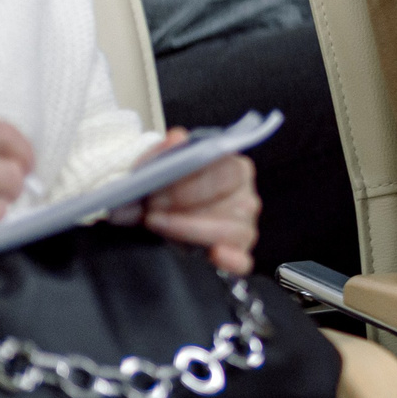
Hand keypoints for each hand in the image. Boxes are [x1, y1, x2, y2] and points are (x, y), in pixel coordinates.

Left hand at [113, 131, 260, 273]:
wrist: (155, 218)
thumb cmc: (163, 192)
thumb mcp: (155, 171)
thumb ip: (163, 154)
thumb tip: (176, 138)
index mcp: (234, 168)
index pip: (223, 171)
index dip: (188, 183)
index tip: (156, 192)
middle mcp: (245, 196)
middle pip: (230, 200)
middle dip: (187, 206)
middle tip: (151, 210)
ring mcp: (244, 225)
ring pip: (232, 230)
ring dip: (192, 230)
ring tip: (160, 227)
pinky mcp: (238, 252)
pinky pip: (243, 259)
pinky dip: (231, 259)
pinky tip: (216, 255)